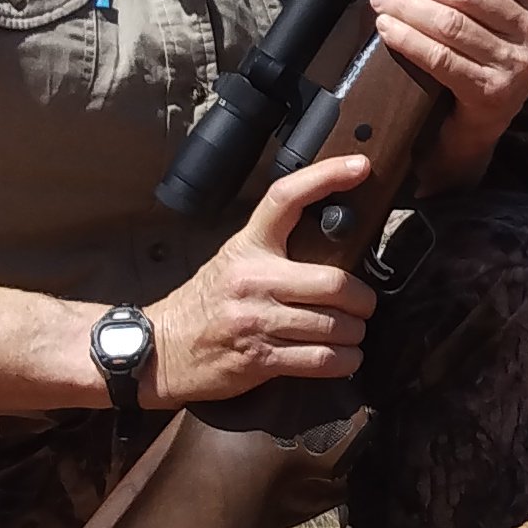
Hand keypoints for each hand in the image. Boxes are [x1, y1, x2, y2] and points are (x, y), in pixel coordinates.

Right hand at [149, 154, 378, 398]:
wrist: (162, 349)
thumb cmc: (207, 303)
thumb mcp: (235, 260)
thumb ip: (277, 250)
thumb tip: (336, 242)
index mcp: (249, 246)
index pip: (287, 198)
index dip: (326, 177)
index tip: (359, 166)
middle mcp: (254, 279)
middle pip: (333, 282)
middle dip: (362, 299)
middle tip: (364, 305)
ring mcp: (257, 320)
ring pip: (334, 325)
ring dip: (355, 333)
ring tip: (353, 333)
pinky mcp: (261, 358)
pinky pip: (320, 360)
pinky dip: (344, 361)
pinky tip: (345, 357)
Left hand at [370, 0, 527, 186]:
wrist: (485, 120)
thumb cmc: (486, 52)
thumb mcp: (499, 13)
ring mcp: (518, 65)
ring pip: (451, 24)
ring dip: (408, 8)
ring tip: (382, 1)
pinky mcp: (492, 93)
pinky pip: (440, 58)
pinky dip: (408, 40)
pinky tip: (387, 29)